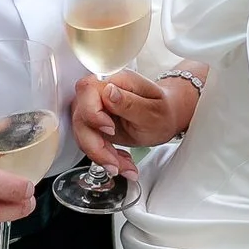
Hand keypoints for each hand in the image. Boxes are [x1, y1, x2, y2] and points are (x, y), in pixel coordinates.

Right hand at [71, 71, 199, 172]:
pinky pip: (90, 142)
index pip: (87, 90)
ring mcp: (96, 110)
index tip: (109, 129)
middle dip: (96, 145)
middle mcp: (101, 94)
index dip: (92, 113)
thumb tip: (108, 92)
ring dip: (101, 155)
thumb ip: (129, 102)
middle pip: (80, 117)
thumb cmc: (163, 111)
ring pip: (82, 134)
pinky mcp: (95, 126)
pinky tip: (121, 163)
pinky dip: (104, 157)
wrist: (167, 118)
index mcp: (116, 82)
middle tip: (116, 161)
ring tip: (124, 166)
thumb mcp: (153, 110)